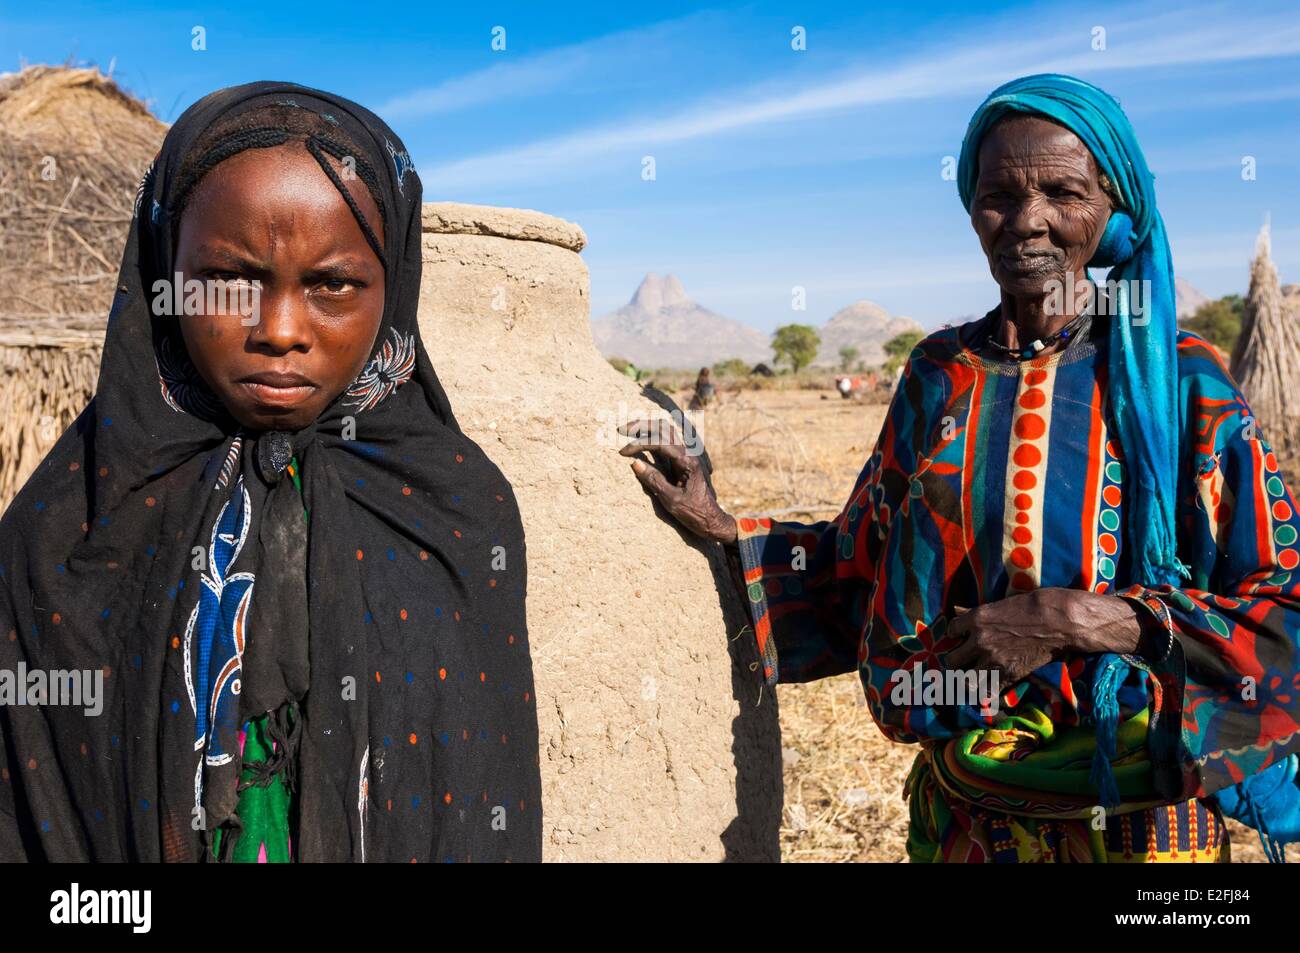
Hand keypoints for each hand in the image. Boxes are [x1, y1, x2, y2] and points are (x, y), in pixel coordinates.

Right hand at [618, 419, 737, 543]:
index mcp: (687, 462)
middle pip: (663, 428)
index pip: (660, 442)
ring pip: (666, 430)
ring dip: (647, 427)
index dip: (639, 444)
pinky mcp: (683, 459)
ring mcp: (687, 454)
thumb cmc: (694, 512)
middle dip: (641, 426)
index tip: (623, 452)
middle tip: (621, 430)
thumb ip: (654, 481)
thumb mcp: (671, 500)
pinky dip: (653, 434)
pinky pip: (668, 439)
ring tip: (629, 431)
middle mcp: (688, 453)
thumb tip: (635, 463)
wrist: (711, 519)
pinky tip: (642, 437)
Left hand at [944, 587, 1144, 682]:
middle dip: (957, 662)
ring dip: (968, 680)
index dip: (955, 635)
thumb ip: (977, 613)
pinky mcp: (1009, 675)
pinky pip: (987, 692)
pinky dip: (987, 692)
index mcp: (976, 619)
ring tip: (973, 679)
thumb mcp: (1000, 604)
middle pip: (952, 661)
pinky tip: (989, 688)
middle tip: (964, 663)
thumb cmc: (1033, 607)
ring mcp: (993, 660)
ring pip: (964, 681)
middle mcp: (979, 641)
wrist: (1060, 622)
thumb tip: (956, 610)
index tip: (962, 638)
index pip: (950, 631)